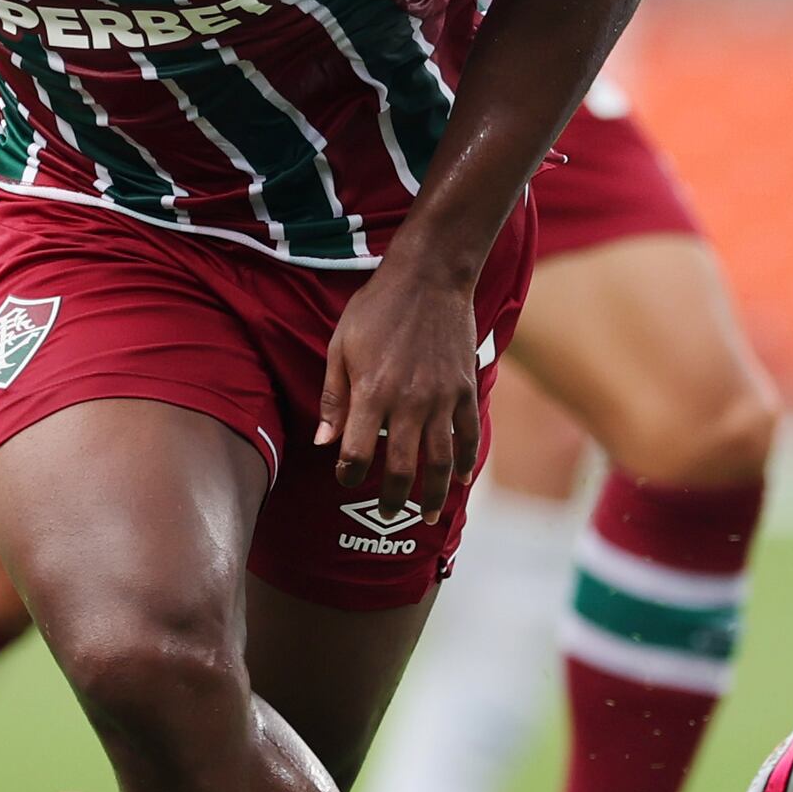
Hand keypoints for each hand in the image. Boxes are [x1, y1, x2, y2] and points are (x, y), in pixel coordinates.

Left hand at [316, 252, 486, 500]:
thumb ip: (333, 398)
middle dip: (392, 498)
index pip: (357, 453)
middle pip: (402, 468)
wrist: (429, 276)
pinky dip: (466, 462)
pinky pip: (469, 436)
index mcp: (372, 393)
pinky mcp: (465, 389)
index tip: (346, 478)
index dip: (349, 474)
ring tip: (427, 515)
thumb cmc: (377, 308)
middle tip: (386, 512)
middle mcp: (409, 402)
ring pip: (440, 462)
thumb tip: (323, 442)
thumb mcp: (340, 347)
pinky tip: (459, 480)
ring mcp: (442, 398)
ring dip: (433, 495)